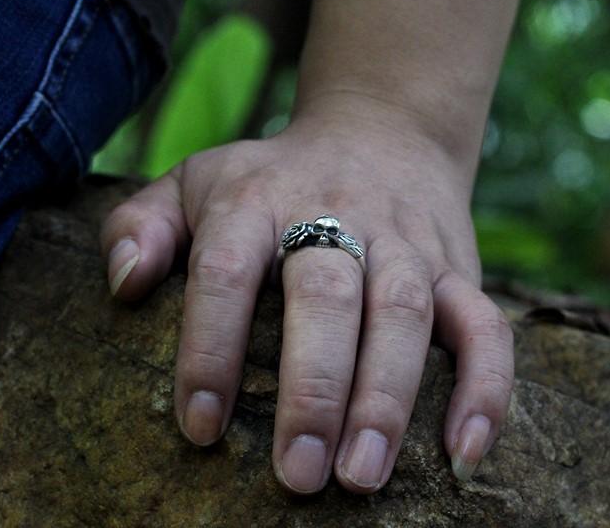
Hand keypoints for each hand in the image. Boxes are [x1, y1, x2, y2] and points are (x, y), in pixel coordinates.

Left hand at [100, 104, 512, 493]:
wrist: (381, 133)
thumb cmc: (274, 176)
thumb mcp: (197, 179)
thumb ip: (142, 224)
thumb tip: (125, 284)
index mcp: (257, 198)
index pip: (227, 269)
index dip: (210, 346)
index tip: (201, 426)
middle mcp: (335, 212)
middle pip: (326, 292)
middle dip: (313, 386)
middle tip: (298, 473)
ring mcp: (404, 240)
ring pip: (404, 309)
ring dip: (388, 395)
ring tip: (363, 477)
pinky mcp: (456, 264)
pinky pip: (484, 323)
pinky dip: (484, 386)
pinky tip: (465, 451)